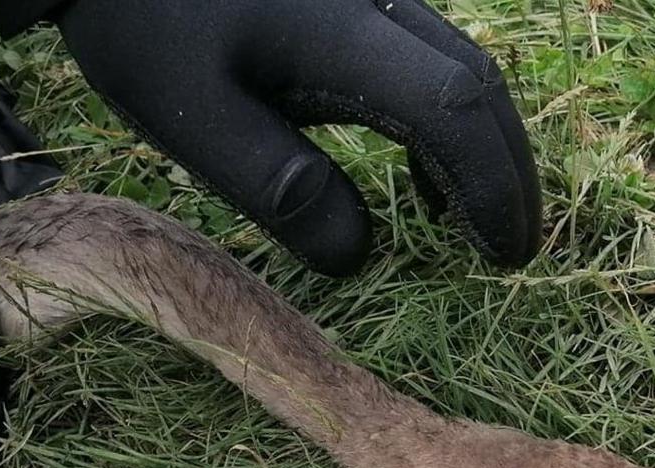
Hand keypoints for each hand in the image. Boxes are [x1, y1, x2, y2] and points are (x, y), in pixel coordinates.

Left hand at [54, 0, 540, 275]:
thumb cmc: (142, 28)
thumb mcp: (191, 119)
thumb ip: (277, 187)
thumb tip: (357, 255)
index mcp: (340, 36)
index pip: (451, 109)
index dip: (489, 185)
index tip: (499, 255)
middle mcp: (376, 2)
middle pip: (477, 83)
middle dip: (506, 171)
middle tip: (512, 251)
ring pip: (461, 65)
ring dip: (481, 145)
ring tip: (470, 224)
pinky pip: (430, 54)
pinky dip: (447, 117)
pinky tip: (419, 171)